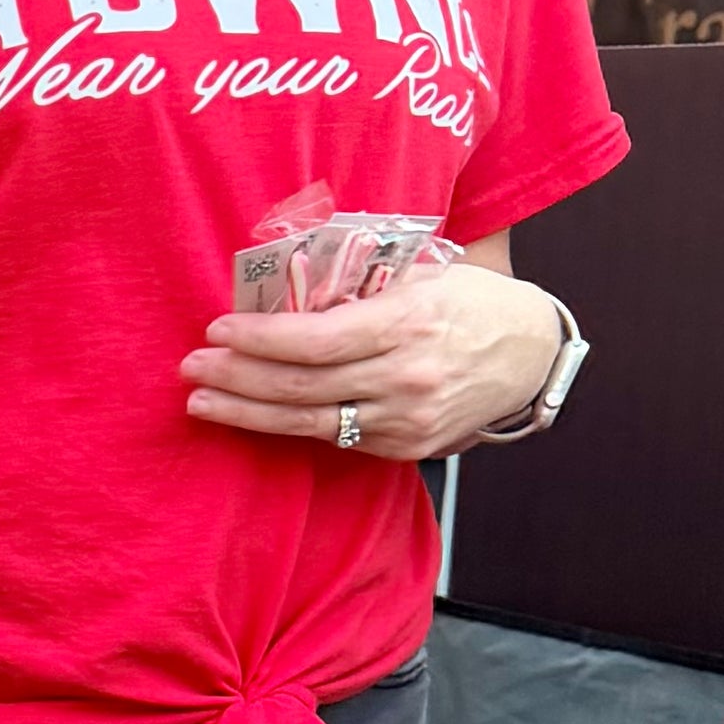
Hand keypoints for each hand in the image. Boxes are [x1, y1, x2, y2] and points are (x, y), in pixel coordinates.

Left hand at [183, 262, 561, 457]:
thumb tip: (287, 285)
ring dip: (246, 413)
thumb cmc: (469, 301)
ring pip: (308, 423)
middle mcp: (405, 378)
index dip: (258, 339)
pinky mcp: (404, 448)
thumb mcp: (423, 275)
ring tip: (203, 401)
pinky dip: (288, 427)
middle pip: (300, 386)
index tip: (218, 329)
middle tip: (192, 368)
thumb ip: (360, 284)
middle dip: (236, 378)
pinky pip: (334, 439)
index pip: (314, 340)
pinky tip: (255, 415)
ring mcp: (405, 420)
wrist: (531, 355)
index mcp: (407, 323)